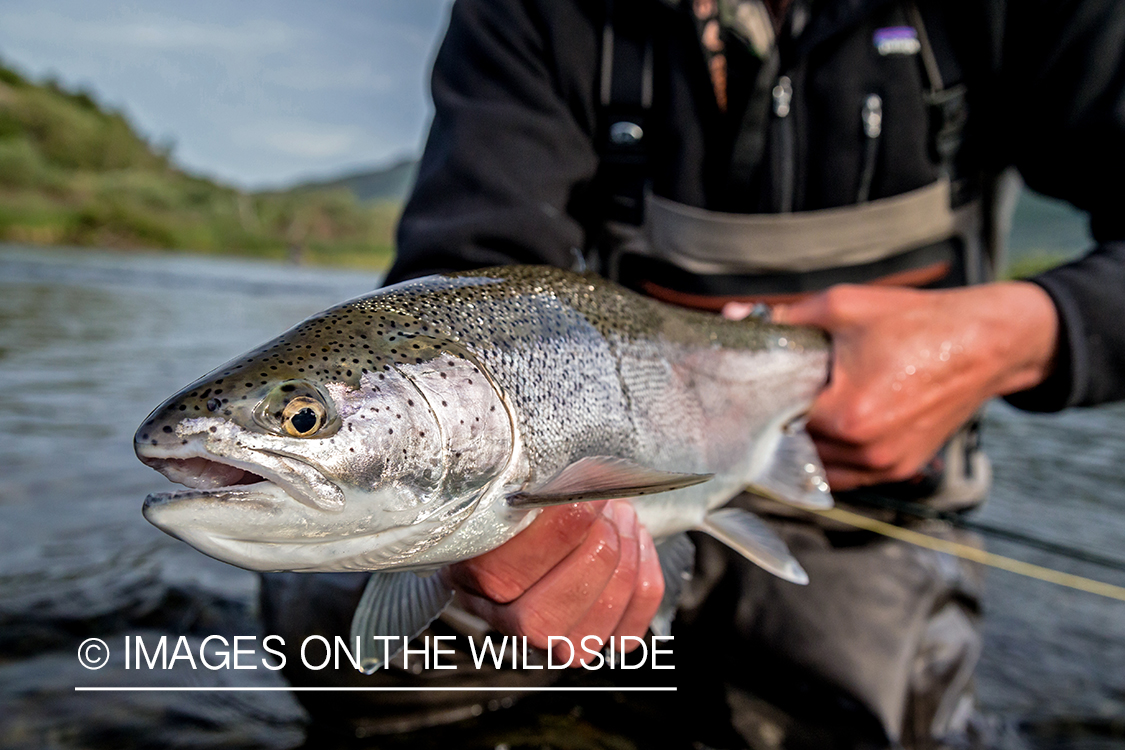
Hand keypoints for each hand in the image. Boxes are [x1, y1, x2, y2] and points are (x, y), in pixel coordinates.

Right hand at [442, 500, 663, 665]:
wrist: (559, 510)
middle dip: (592, 557)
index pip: (497, 576)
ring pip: (587, 635)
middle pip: (540, 620)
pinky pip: (626, 636)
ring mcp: (550, 641)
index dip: (550, 537)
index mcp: (470, 575)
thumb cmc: (536, 493)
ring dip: (623, 563)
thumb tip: (573, 484)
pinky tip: (636, 541)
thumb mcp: (520, 482)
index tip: (582, 496)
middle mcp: (502, 620)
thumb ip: (530, 486)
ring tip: (623, 514)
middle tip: (609, 511)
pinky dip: (644, 582)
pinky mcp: (594, 644)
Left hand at [725, 282, 1058, 489]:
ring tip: (801, 410)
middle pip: (795, 445)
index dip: (761, 400)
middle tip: (773, 396)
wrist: (986, 342)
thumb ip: (784, 318)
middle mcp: (864, 449)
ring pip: (819, 465)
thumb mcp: (843, 306)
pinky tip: (828, 427)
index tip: (750, 387)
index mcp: (845, 413)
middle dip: (782, 422)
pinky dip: (833, 456)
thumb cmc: (915, 320)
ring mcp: (885, 464)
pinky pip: (848, 475)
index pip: (777, 419)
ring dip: (806, 444)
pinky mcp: (901, 469)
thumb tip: (732, 318)